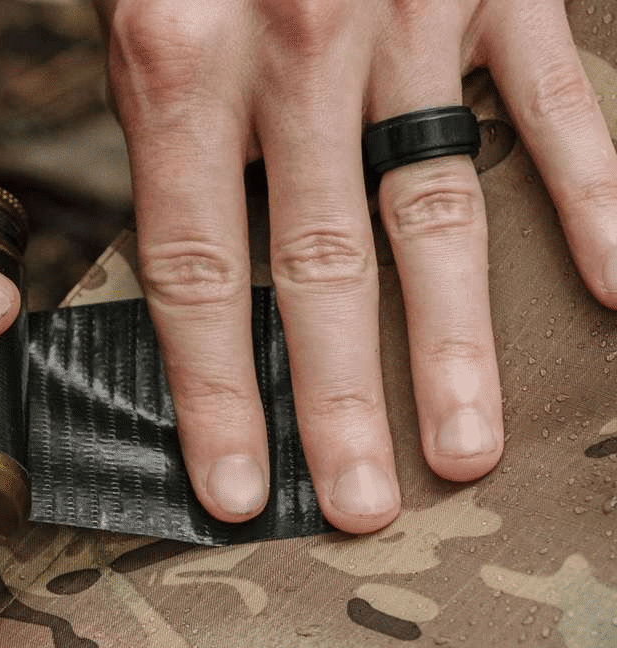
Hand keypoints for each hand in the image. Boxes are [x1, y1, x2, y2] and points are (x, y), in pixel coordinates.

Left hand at [97, 0, 616, 531]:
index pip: (196, 268)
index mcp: (177, 56)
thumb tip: (185, 251)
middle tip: (356, 509)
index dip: (213, 392)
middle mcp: (293, 45)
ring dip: (458, 341)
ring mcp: (406, 12)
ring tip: (470, 448)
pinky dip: (595, 192)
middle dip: (337, 400)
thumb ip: (161, 111)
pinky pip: (555, 100)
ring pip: (436, 207)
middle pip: (320, 264)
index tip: (231, 489)